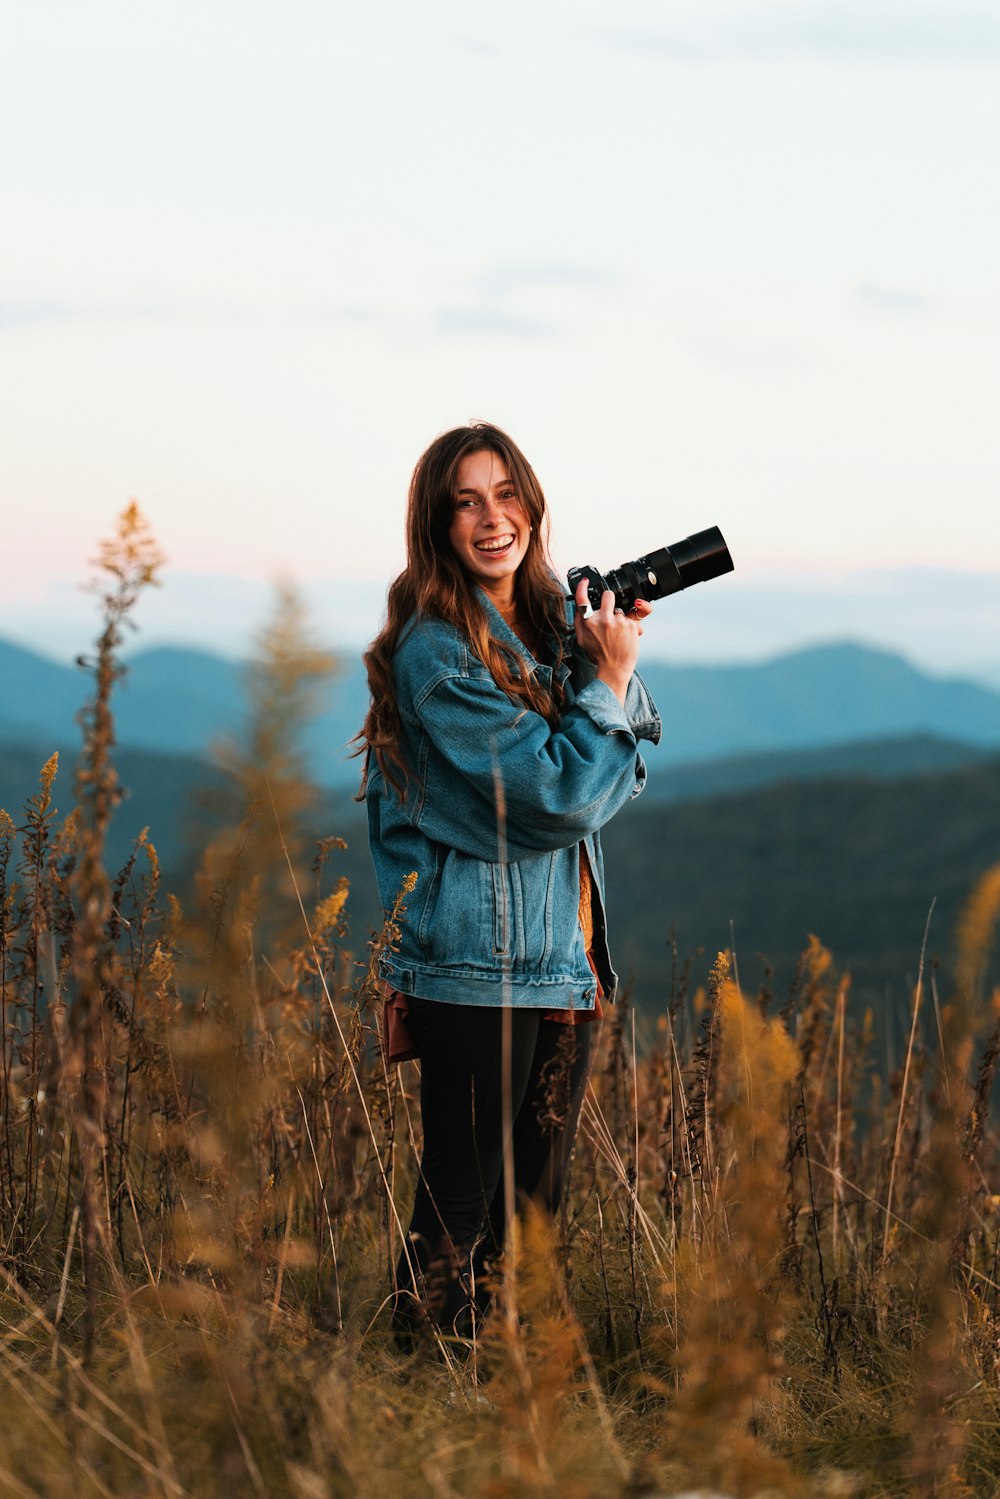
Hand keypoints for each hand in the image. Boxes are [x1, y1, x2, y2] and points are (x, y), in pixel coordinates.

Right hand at [573, 578, 648, 705]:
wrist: (615, 668)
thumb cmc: (599, 655)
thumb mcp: (582, 640)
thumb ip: (579, 623)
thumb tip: (579, 608)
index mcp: (588, 623)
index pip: (582, 599)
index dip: (583, 587)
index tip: (585, 581)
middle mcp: (603, 620)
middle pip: (608, 595)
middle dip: (609, 599)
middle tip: (610, 609)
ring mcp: (618, 621)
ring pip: (621, 609)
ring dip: (620, 617)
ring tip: (617, 632)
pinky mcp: (631, 625)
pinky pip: (630, 618)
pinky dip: (629, 625)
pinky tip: (624, 636)